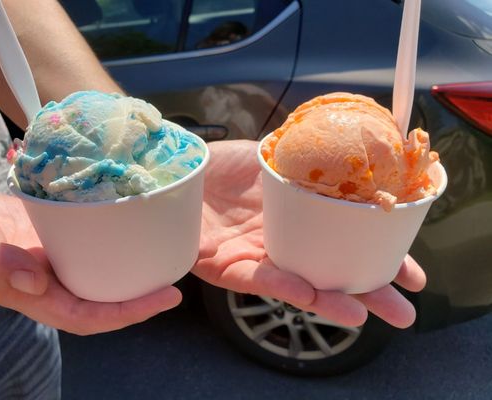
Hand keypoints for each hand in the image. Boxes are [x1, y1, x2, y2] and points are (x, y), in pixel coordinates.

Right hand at [0, 188, 181, 334]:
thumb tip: (35, 282)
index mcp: (30, 292)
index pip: (88, 314)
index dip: (130, 313)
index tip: (169, 297)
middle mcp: (46, 279)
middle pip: (103, 295)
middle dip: (142, 291)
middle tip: (179, 269)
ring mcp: (47, 256)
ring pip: (97, 268)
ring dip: (129, 263)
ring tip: (164, 246)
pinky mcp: (45, 234)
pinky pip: (85, 239)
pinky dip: (109, 233)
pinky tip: (127, 217)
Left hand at [193, 140, 425, 327]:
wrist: (180, 165)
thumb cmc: (223, 162)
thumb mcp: (274, 155)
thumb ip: (309, 159)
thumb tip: (352, 149)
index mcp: (299, 223)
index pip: (346, 247)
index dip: (379, 261)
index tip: (413, 275)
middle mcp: (282, 245)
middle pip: (329, 276)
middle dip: (367, 294)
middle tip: (404, 312)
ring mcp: (256, 257)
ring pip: (298, 286)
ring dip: (330, 302)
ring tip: (363, 314)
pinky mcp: (224, 266)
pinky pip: (257, 279)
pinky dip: (284, 286)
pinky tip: (310, 293)